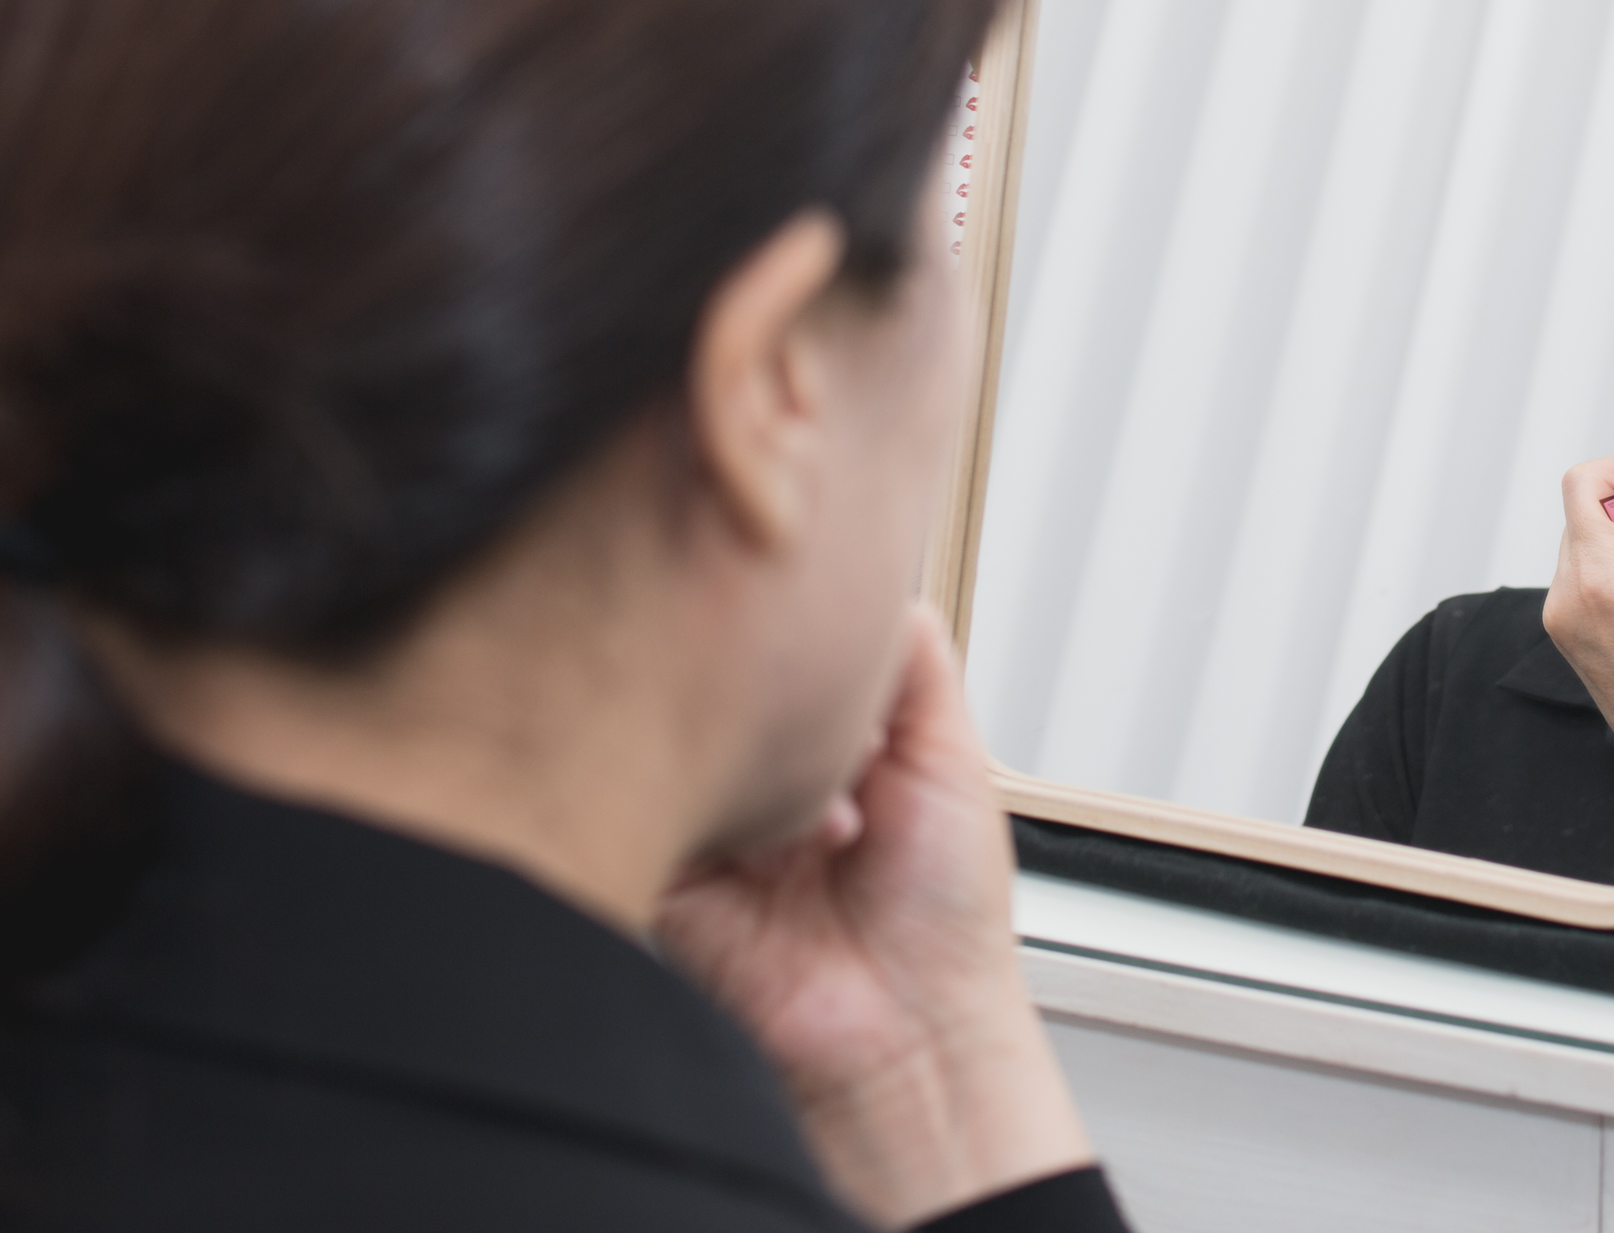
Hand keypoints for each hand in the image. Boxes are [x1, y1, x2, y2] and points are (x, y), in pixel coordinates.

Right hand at [654, 608, 1089, 1228]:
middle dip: (763, 674)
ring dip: (747, 739)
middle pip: (729, 684)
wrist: (911, 1035)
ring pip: (690, 731)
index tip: (810, 595)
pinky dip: (712, 793)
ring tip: (822, 784)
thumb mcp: (955, 757)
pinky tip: (776, 816)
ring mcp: (714, 823)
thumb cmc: (947, 919)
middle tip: (798, 672)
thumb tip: (883, 579)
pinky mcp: (669, 874)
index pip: (787, 654)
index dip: (796, 625)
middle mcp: (766, 780)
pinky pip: (658, 804)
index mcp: (830, 750)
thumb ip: (916, 663)